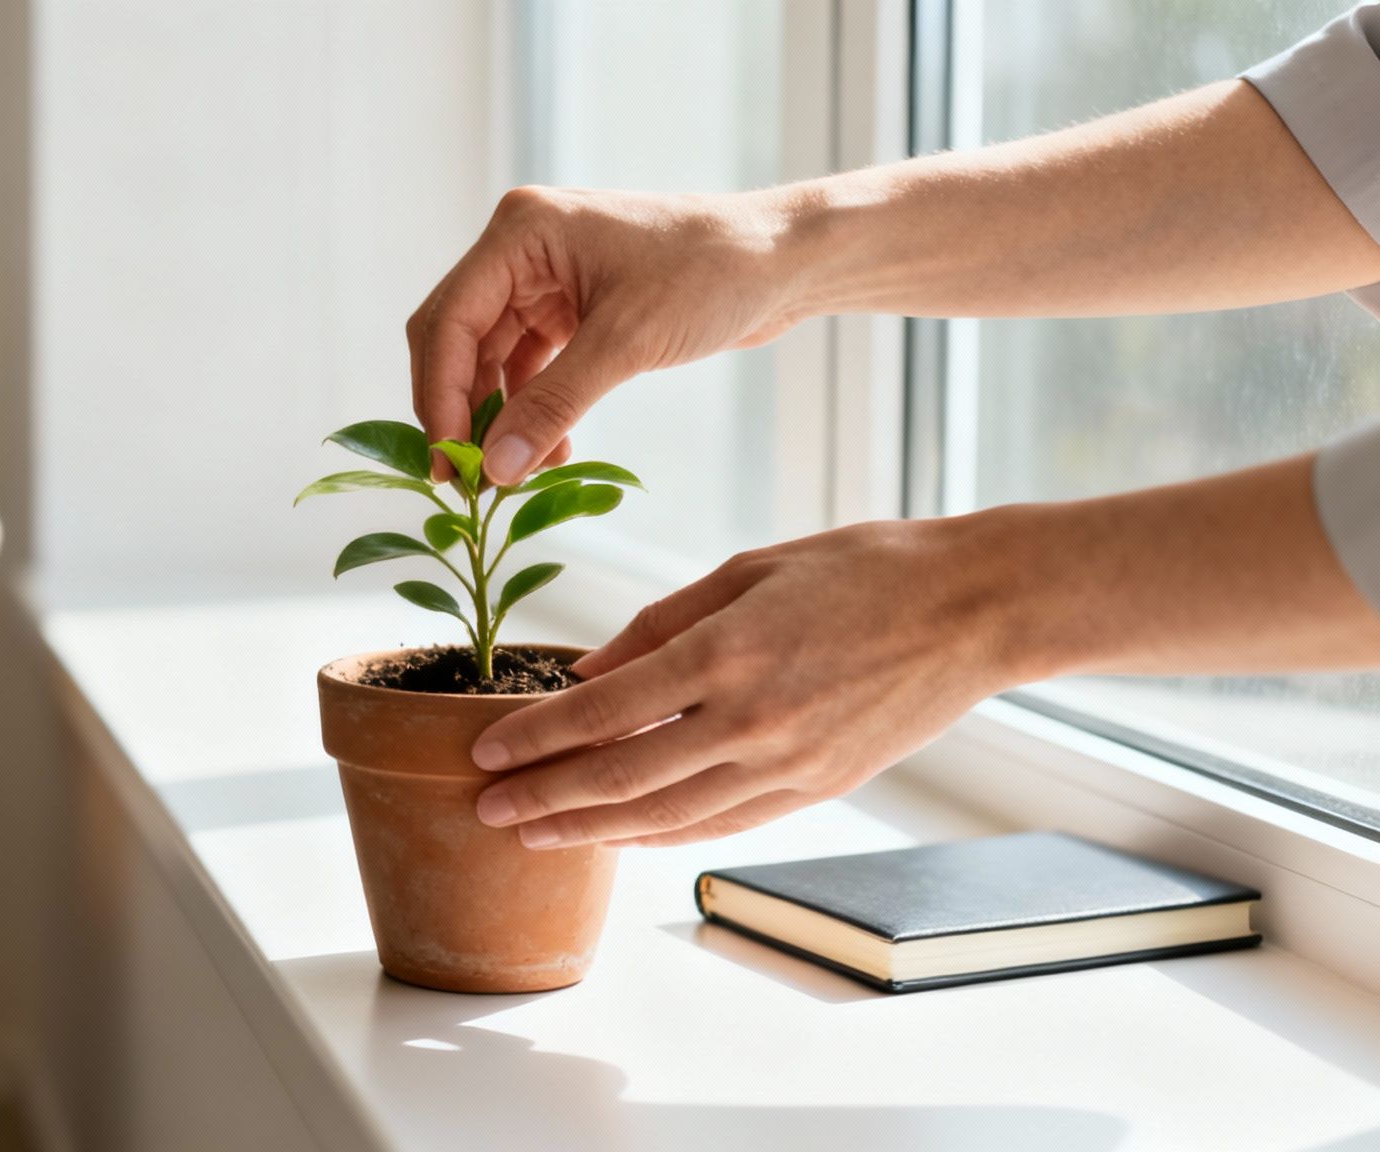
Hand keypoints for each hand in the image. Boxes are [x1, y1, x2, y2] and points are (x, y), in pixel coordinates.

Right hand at [406, 186, 801, 484]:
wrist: (782, 262)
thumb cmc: (713, 273)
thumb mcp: (628, 342)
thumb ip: (554, 405)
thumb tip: (495, 469)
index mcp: (522, 231)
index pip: (449, 319)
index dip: (439, 395)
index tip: (448, 463)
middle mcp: (522, 249)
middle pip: (456, 339)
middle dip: (458, 409)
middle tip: (462, 479)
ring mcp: (544, 278)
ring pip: (487, 359)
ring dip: (495, 416)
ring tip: (510, 475)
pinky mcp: (570, 308)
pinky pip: (526, 366)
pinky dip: (529, 409)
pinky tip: (546, 452)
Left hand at [470, 517, 1024, 847]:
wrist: (974, 607)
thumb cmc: (861, 568)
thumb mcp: (748, 568)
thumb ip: (660, 623)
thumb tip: (584, 673)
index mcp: (727, 652)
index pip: (604, 712)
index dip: (536, 739)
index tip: (483, 754)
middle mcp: (751, 720)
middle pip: (622, 779)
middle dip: (544, 799)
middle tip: (486, 811)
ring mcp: (787, 764)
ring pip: (666, 817)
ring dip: (591, 831)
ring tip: (534, 836)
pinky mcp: (817, 788)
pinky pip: (720, 825)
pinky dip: (660, 835)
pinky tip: (618, 835)